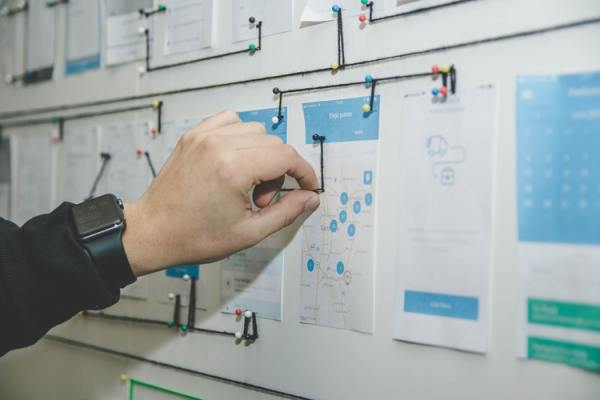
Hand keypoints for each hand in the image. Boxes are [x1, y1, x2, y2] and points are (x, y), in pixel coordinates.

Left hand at [122, 110, 320, 275]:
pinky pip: (230, 120)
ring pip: (255, 130)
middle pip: (273, 143)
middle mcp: (218, 145)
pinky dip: (241, 137)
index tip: (307, 186)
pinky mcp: (193, 135)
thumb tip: (308, 197)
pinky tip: (235, 161)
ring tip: (247, 183)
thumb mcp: (248, 233)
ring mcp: (203, 136)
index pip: (286, 156)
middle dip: (280, 171)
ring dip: (261, 154)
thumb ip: (286, 212)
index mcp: (233, 169)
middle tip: (263, 199)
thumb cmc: (192, 236)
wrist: (153, 232)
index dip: (304, 172)